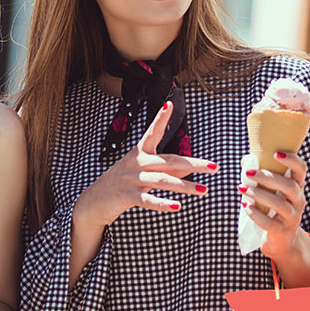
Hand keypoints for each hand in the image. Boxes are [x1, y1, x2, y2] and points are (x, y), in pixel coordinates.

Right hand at [73, 101, 217, 228]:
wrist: (95, 200)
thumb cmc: (125, 182)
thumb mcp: (143, 171)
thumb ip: (166, 169)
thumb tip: (190, 170)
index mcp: (139, 151)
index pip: (152, 132)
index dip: (160, 118)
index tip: (169, 104)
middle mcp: (135, 162)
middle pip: (169, 161)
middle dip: (193, 164)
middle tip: (214, 167)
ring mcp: (130, 178)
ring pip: (162, 181)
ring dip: (185, 186)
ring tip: (204, 190)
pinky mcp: (126, 196)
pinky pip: (147, 200)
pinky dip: (163, 204)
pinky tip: (177, 206)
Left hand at [240, 152, 307, 261]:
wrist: (282, 239)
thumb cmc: (273, 208)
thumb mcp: (271, 191)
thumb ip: (261, 174)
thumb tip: (246, 160)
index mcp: (297, 186)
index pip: (301, 169)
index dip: (291, 160)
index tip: (275, 153)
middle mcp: (299, 201)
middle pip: (289, 186)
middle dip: (268, 177)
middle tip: (248, 173)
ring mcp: (293, 217)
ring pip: (280, 204)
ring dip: (259, 194)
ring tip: (242, 189)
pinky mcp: (282, 231)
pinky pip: (270, 223)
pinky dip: (256, 214)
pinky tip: (245, 206)